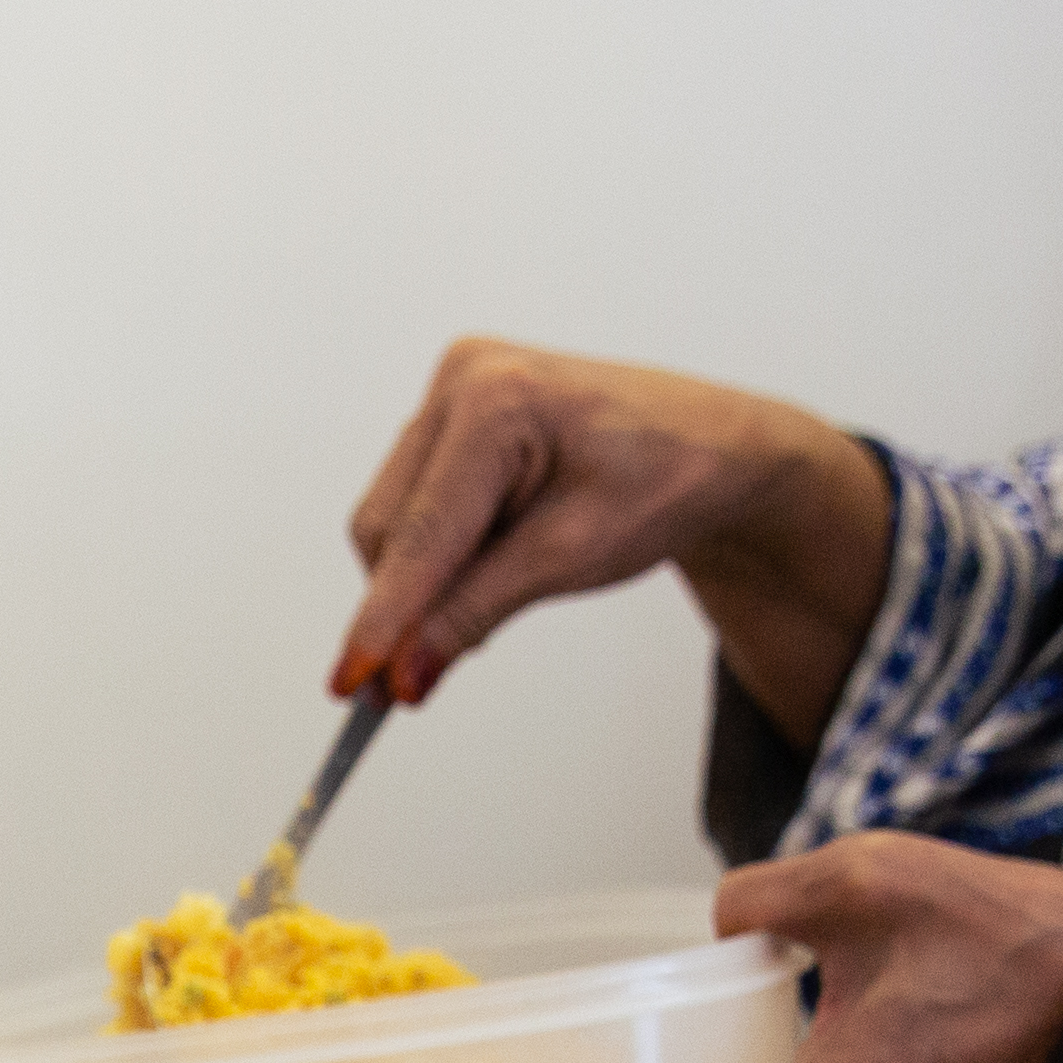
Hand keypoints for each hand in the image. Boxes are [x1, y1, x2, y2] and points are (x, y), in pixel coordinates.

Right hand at [336, 339, 891, 733]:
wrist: (710, 447)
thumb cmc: (664, 483)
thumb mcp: (571, 558)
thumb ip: (475, 612)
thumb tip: (403, 673)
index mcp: (498, 400)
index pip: (419, 533)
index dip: (384, 618)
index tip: (352, 684)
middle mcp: (463, 377)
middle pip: (386, 527)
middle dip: (408, 602)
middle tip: (436, 668)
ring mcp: (453, 388)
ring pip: (391, 520)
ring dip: (427, 577)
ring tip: (512, 576)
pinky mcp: (452, 410)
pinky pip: (413, 502)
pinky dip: (439, 550)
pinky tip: (498, 550)